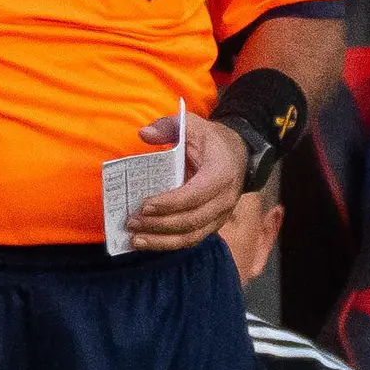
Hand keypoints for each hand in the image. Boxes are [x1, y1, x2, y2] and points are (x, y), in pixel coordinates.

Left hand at [123, 110, 246, 250]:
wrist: (239, 154)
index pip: (194, 195)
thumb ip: (168, 126)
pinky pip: (192, 239)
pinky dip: (169, 244)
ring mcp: (220, 215)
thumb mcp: (193, 125)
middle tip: (131, 222)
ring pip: (191, 236)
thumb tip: (144, 134)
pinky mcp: (212, 224)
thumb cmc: (211, 140)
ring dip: (161, 241)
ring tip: (135, 239)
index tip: (144, 205)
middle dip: (159, 224)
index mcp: (220, 174)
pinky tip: (147, 242)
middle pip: (191, 221)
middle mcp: (224, 199)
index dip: (169, 204)